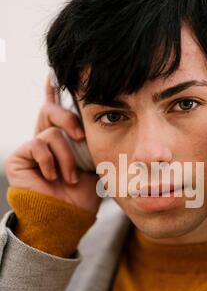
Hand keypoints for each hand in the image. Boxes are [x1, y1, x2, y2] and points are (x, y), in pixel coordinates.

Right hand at [4, 71, 100, 214]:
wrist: (68, 218)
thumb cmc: (82, 196)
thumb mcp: (94, 164)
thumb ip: (93, 142)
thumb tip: (105, 121)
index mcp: (62, 140)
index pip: (56, 110)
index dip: (53, 91)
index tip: (54, 72)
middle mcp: (44, 140)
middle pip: (50, 109)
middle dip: (68, 118)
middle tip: (81, 136)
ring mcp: (30, 149)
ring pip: (51, 132)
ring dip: (66, 158)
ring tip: (69, 178)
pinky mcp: (18, 157)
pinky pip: (38, 144)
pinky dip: (51, 161)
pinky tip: (53, 177)